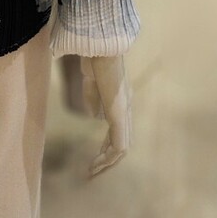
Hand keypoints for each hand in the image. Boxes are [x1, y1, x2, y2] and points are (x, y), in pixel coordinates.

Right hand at [79, 55, 131, 176]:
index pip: (116, 131)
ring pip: (121, 147)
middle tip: (93, 171)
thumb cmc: (94, 56)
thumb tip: (94, 116)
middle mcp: (125, 109)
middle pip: (121, 143)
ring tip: (93, 171)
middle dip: (107, 160)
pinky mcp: (119, 114)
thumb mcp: (91, 80)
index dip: (106, 146)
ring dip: (107, 163)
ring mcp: (123, 112)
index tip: (94, 158)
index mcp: (119, 101)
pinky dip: (109, 157)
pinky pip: (119, 144)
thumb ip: (92, 97)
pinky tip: (98, 163)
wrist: (100, 46)